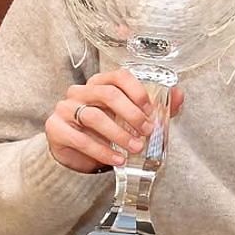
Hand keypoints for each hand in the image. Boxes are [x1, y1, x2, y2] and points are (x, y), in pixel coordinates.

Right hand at [44, 69, 184, 173]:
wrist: (74, 155)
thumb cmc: (105, 130)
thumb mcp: (130, 118)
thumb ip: (154, 107)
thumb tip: (179, 95)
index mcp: (99, 83)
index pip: (118, 76)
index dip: (136, 90)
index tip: (151, 109)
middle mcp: (80, 91)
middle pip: (108, 94)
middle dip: (131, 114)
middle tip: (147, 131)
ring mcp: (65, 108)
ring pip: (94, 116)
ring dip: (119, 134)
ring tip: (135, 148)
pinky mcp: (55, 128)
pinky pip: (79, 138)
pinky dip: (101, 150)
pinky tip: (117, 159)